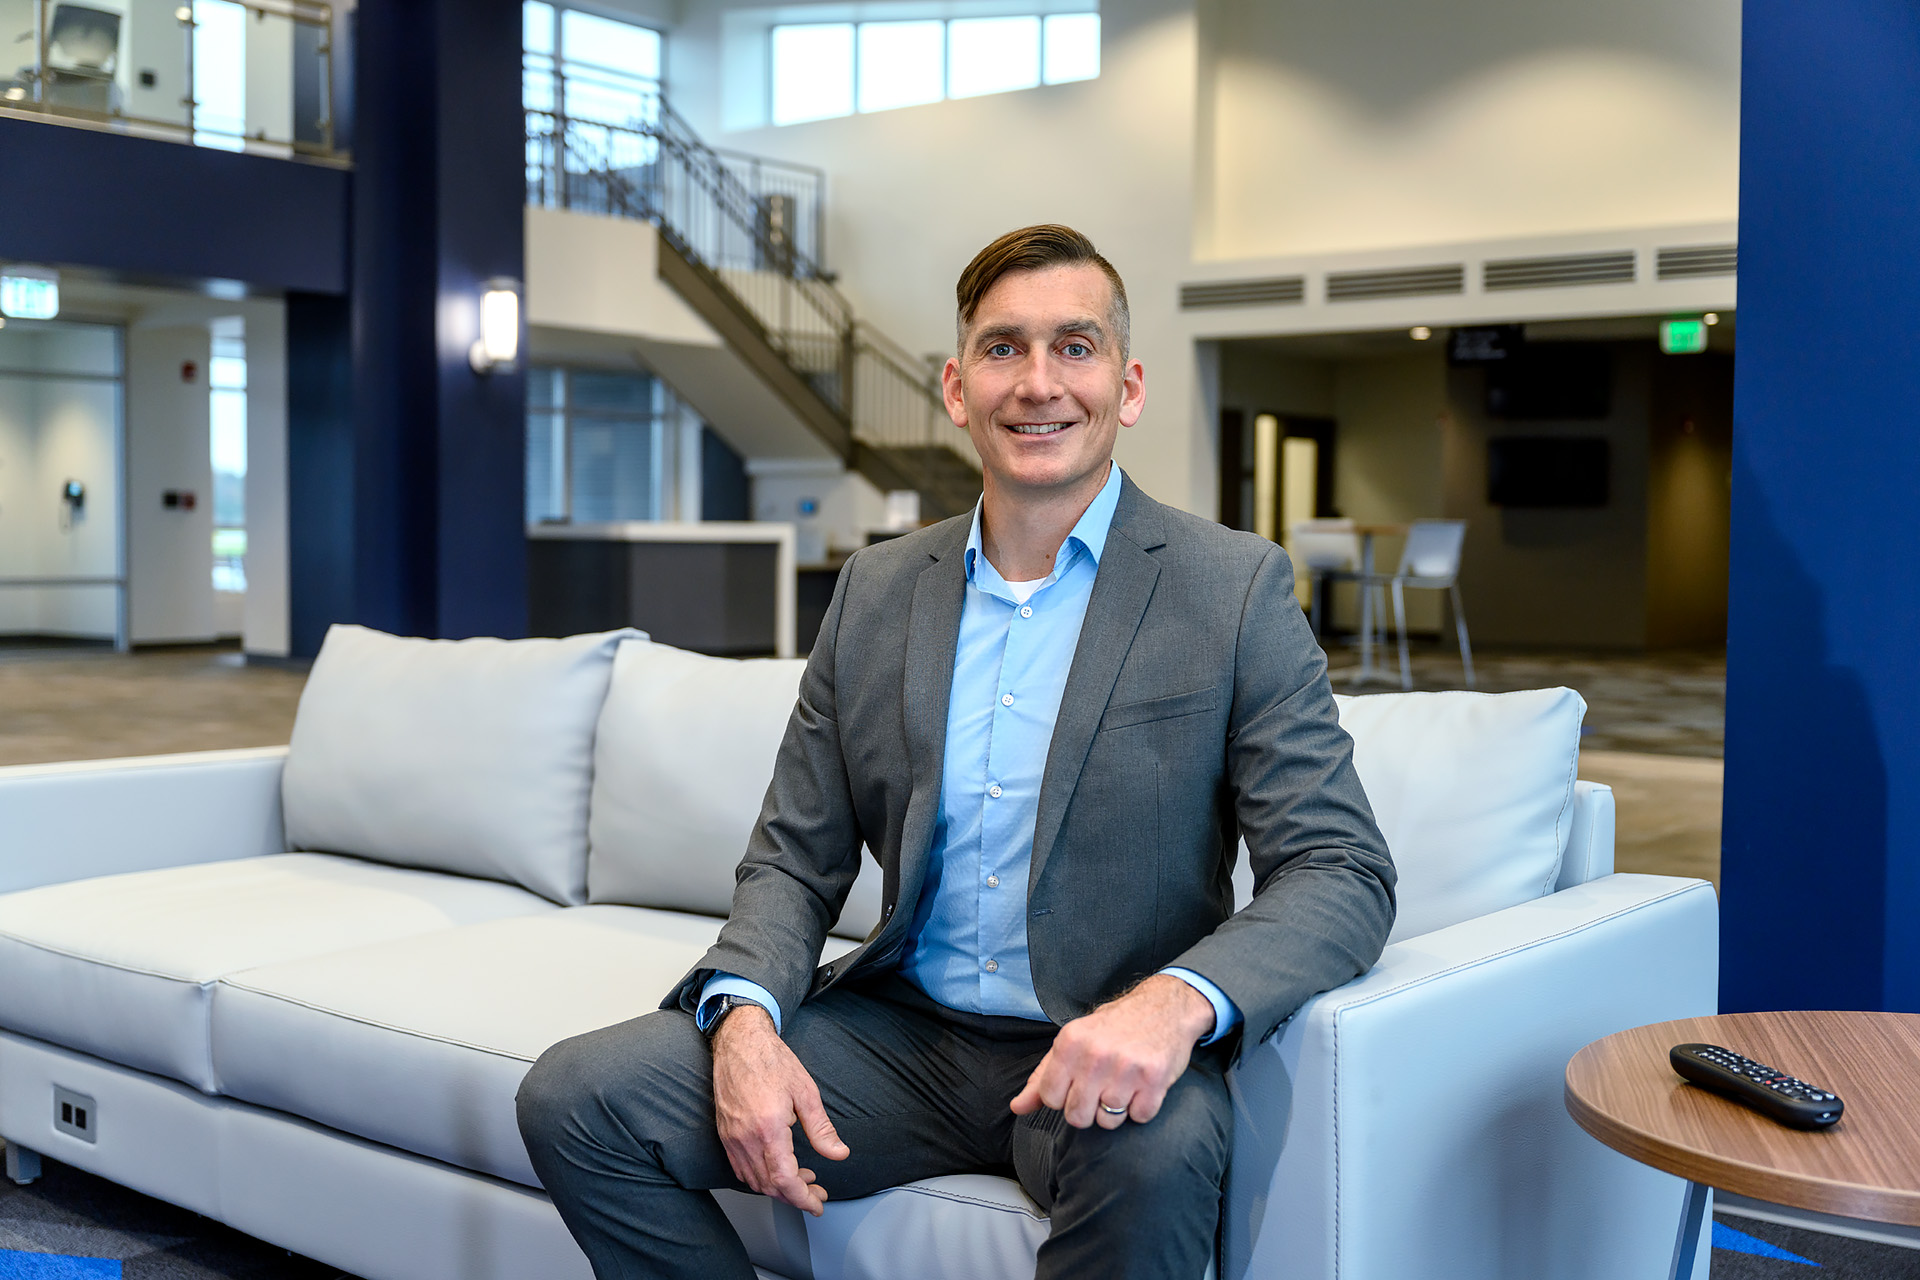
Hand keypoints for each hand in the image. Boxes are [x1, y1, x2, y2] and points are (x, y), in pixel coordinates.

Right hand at [710, 1005, 848, 1214]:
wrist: (739, 1042)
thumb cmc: (770, 1060)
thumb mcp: (805, 1092)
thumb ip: (821, 1128)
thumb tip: (838, 1153)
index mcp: (768, 1128)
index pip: (784, 1180)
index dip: (803, 1199)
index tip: (817, 1204)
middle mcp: (745, 1138)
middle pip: (769, 1186)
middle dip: (795, 1196)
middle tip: (817, 1192)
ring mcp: (732, 1138)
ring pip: (754, 1181)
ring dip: (778, 1187)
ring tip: (802, 1178)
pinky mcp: (725, 1134)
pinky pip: (741, 1169)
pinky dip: (760, 1177)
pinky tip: (776, 1168)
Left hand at [1010, 974, 1215, 1129]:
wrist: (1165, 1006)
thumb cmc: (1115, 1026)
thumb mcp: (1073, 1041)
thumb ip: (1043, 1076)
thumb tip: (1017, 1106)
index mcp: (1070, 1042)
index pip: (1050, 1098)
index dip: (1064, 1097)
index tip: (1078, 1084)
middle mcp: (1095, 1054)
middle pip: (1077, 1117)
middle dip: (1089, 1108)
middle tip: (1102, 1087)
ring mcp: (1126, 1068)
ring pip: (1108, 1121)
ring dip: (1117, 1109)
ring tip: (1124, 1083)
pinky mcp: (1154, 1079)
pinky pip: (1139, 1117)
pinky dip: (1141, 1107)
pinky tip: (1142, 1085)